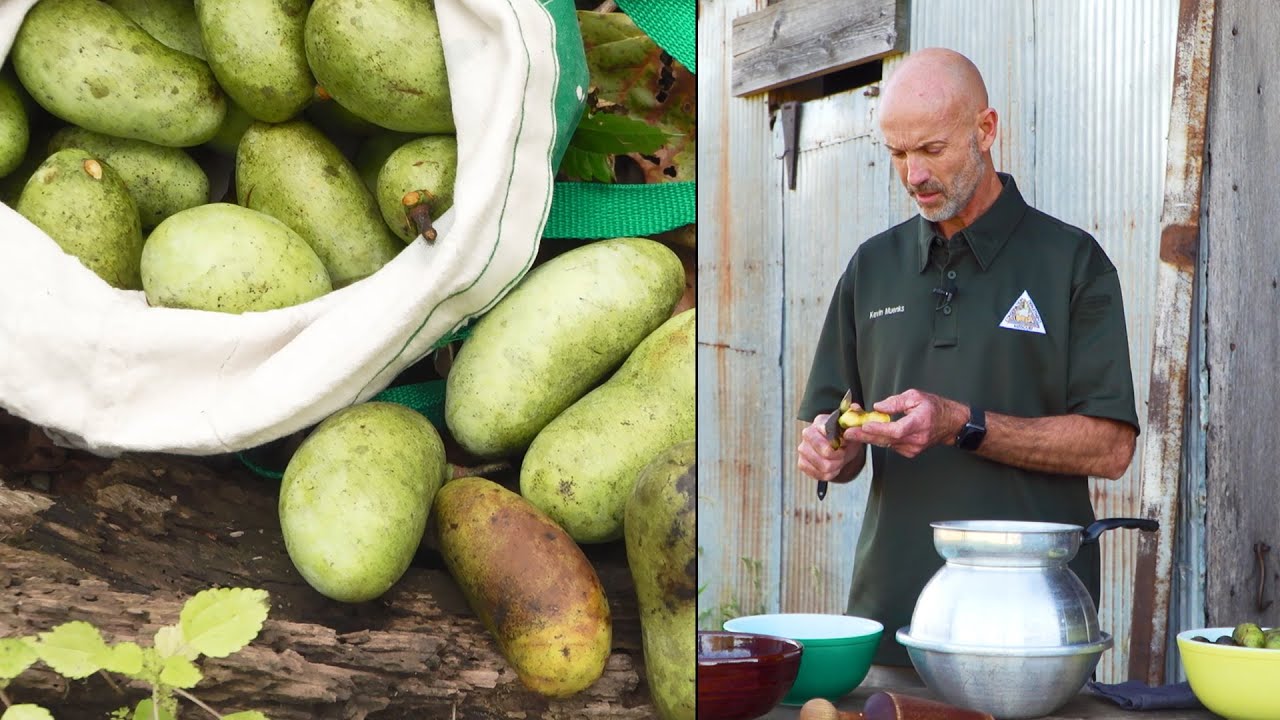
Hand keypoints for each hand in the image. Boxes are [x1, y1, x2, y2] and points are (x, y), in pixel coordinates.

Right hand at [797, 411, 864, 482]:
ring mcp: (803, 449)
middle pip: (826, 451)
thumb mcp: (853, 426)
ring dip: (836, 466)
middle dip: (840, 456)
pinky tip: (832, 467)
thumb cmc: (845, 436)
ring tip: (839, 460)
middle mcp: (807, 433)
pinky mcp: (801, 463)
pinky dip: (830, 474)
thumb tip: (855, 407)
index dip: (840, 441)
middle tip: (843, 454)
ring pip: (824, 466)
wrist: (839, 449)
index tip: (845, 442)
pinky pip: (819, 475)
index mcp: (820, 421)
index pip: (827, 431)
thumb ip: (855, 415)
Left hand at [852, 389, 966, 457]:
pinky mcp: (910, 452)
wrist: (951, 424)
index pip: (896, 430)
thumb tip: (878, 407)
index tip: (864, 426)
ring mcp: (913, 448)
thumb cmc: (934, 408)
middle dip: (864, 436)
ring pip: (886, 444)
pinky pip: (891, 445)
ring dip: (869, 437)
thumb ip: (896, 402)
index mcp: (918, 423)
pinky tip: (869, 434)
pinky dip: (880, 439)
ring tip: (852, 431)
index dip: (879, 429)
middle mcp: (915, 439)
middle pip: (886, 440)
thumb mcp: (915, 396)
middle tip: (848, 433)